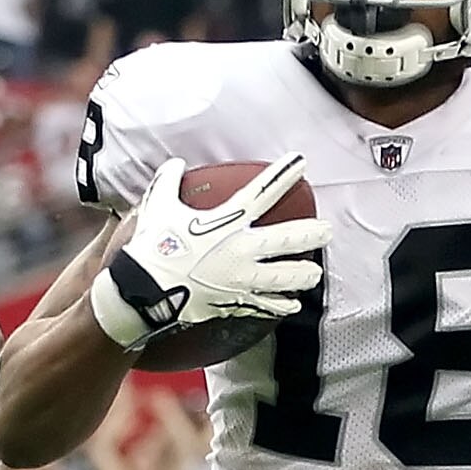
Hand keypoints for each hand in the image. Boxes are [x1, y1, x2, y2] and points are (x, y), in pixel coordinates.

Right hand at [89, 155, 330, 350]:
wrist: (143, 291)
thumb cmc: (152, 246)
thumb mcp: (158, 205)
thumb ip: (169, 181)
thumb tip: (175, 164)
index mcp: (227, 222)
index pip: (262, 193)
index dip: (284, 176)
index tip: (302, 164)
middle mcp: (240, 250)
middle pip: (285, 241)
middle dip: (309, 235)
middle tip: (327, 231)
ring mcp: (239, 279)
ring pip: (281, 278)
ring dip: (301, 275)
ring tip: (314, 274)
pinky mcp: (232, 301)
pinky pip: (262, 305)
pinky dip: (279, 306)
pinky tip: (292, 306)